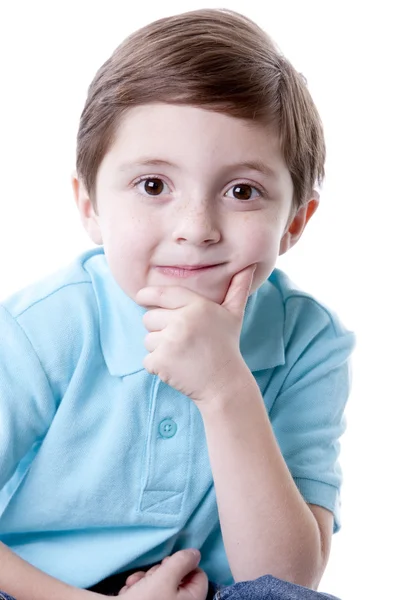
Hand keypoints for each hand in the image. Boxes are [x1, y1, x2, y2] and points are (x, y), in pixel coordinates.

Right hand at [117, 549, 207, 599]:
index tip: (169, 562)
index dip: (185, 564)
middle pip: (177, 578)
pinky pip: (147, 591)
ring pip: (160, 582)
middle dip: (160, 572)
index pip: (199, 576)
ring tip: (135, 583)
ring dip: (145, 578)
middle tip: (150, 574)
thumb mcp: (166, 576)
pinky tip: (128, 590)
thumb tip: (195, 553)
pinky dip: (137, 588)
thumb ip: (182, 561)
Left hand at [135, 265, 255, 403]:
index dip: (147, 294)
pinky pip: (147, 359)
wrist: (224, 384)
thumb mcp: (234, 315)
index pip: (163, 294)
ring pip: (148, 339)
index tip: (140, 296)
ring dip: (160, 348)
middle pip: (149, 317)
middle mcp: (183, 321)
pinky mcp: (161, 361)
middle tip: (181, 340)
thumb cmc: (226, 346)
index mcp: (198, 306)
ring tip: (182, 354)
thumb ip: (238, 289)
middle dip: (160, 328)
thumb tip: (250, 266)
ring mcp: (170, 342)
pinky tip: (177, 367)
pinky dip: (158, 365)